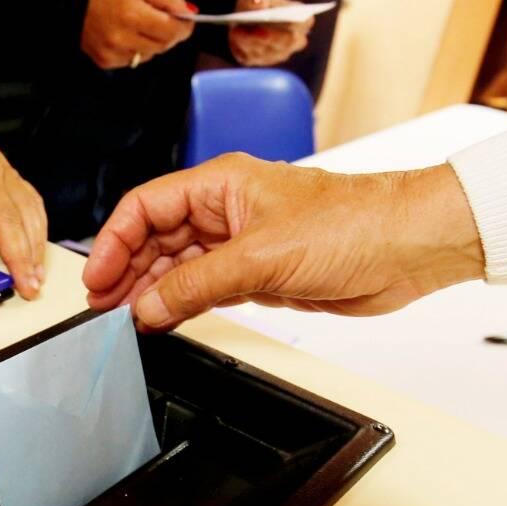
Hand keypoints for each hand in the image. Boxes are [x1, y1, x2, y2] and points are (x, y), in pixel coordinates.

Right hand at [80, 0, 195, 69]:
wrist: (70, 1)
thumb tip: (189, 12)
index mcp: (132, 15)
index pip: (171, 31)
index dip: (184, 27)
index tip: (187, 20)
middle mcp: (123, 38)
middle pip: (163, 45)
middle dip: (170, 34)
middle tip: (166, 21)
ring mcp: (113, 53)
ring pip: (150, 55)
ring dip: (153, 42)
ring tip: (141, 26)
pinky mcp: (106, 62)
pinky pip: (134, 60)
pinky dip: (137, 50)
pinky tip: (127, 36)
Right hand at [82, 153, 483, 329]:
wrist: (409, 246)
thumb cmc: (354, 224)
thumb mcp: (261, 256)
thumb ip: (196, 284)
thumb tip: (147, 306)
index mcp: (221, 184)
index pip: (146, 207)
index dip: (114, 242)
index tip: (97, 280)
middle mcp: (227, 210)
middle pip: (157, 239)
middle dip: (127, 272)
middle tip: (103, 309)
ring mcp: (243, 244)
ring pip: (179, 267)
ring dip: (152, 293)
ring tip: (126, 322)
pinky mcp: (261, 275)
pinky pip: (206, 289)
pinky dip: (182, 306)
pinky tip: (163, 321)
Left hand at [227, 0, 311, 67]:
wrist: (248, 17)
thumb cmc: (260, 3)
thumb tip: (258, 4)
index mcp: (302, 21)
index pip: (302, 23)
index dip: (293, 22)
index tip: (283, 17)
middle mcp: (295, 42)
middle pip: (284, 42)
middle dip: (270, 36)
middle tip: (257, 30)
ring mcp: (279, 54)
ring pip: (265, 51)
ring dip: (251, 40)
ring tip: (238, 30)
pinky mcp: (261, 61)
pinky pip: (252, 57)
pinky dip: (241, 45)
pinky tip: (235, 35)